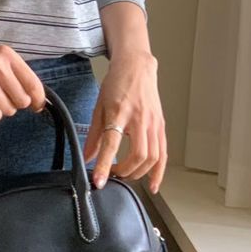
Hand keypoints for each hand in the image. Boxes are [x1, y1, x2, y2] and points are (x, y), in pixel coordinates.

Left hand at [82, 52, 166, 193]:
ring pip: (153, 157)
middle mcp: (140, 119)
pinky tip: (152, 184)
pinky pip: (163, 154)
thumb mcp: (99, 107)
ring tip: (125, 175)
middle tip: (112, 174)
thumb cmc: (117, 84)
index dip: (105, 165)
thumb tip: (87, 158)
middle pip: (138, 155)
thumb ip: (94, 135)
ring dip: (139, 173)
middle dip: (125, 171)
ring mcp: (154, 123)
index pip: (112, 144)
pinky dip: (158, 172)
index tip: (99, 181)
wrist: (137, 67)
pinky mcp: (161, 126)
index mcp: (120, 112)